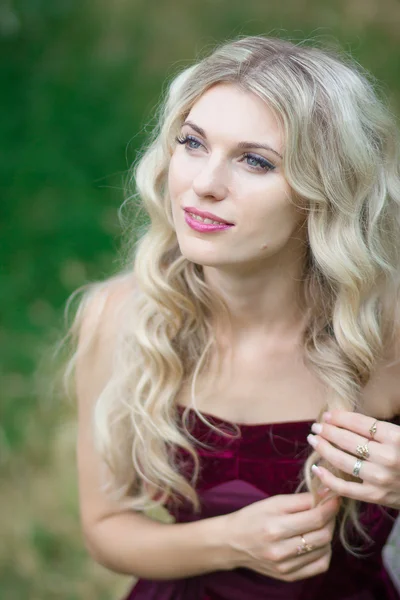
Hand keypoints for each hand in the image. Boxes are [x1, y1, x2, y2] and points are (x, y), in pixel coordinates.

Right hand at [224, 492, 340, 580]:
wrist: (232, 542)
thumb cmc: (252, 517)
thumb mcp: (273, 502)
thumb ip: (301, 500)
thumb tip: (327, 493)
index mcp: (275, 527)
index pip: (316, 518)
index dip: (330, 506)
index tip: (335, 497)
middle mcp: (281, 550)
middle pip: (323, 535)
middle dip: (330, 519)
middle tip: (328, 509)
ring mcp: (286, 567)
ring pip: (324, 549)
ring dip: (327, 534)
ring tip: (319, 523)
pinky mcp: (289, 576)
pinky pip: (320, 566)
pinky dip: (324, 552)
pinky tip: (316, 542)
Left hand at [307, 410, 399, 509]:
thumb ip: (380, 429)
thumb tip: (346, 418)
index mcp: (396, 438)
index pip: (360, 423)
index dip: (340, 417)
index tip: (327, 415)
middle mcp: (388, 457)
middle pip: (348, 440)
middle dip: (328, 431)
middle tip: (316, 426)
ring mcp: (380, 478)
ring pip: (343, 461)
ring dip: (324, 449)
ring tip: (314, 440)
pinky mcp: (375, 496)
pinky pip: (345, 487)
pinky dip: (327, 479)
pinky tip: (317, 468)